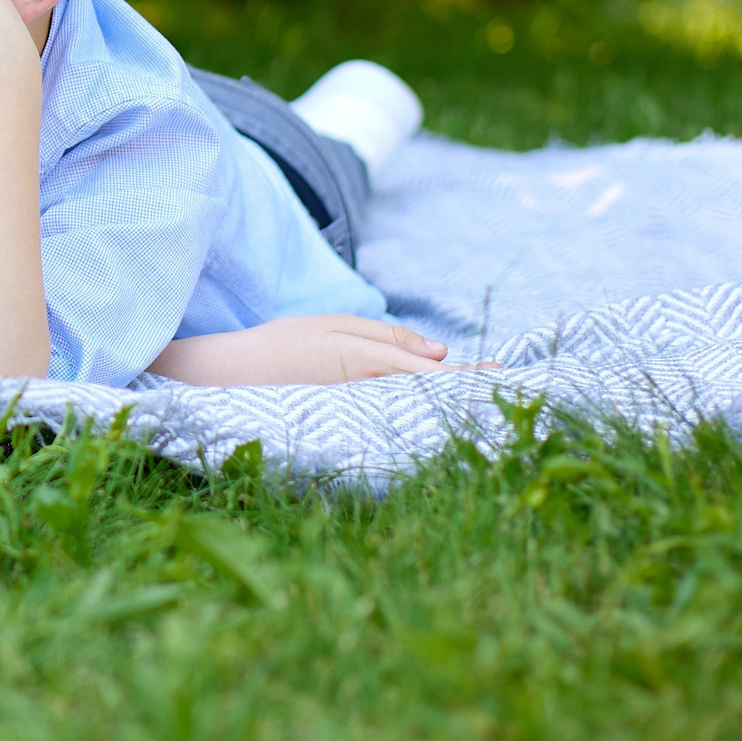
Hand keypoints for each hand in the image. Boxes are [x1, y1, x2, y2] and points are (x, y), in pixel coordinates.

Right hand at [146, 315, 480, 385]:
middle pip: (434, 392)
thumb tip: (441, 352)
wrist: (237, 375)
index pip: (439, 374)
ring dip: (446, 395)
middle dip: (467, 387)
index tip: (504, 373)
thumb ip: (392, 337)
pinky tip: (428, 399)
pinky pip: (395, 408)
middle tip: (504, 382)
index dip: (473, 376)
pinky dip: (417, 401)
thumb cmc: (286, 342)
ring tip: (474, 390)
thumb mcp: (338, 325)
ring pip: (418, 402)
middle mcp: (377, 392)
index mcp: (378, 365)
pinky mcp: (352, 415)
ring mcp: (365, 408)